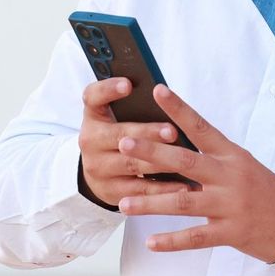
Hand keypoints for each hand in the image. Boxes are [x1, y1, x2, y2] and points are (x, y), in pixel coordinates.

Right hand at [77, 78, 186, 207]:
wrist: (101, 174)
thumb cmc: (120, 134)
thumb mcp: (118, 117)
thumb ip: (136, 105)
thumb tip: (163, 93)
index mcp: (94, 115)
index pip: (93, 97)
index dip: (108, 89)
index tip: (128, 84)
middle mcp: (90, 141)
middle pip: (119, 134)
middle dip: (147, 133)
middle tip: (172, 131)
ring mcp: (98, 168)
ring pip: (131, 163)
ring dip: (159, 161)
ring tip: (183, 158)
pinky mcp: (111, 191)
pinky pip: (139, 189)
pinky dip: (162, 188)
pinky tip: (183, 186)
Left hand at [115, 84, 274, 263]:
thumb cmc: (259, 187)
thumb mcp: (239, 163)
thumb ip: (209, 155)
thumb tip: (170, 142)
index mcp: (230, 155)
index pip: (201, 127)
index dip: (179, 108)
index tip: (158, 90)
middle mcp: (229, 176)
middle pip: (185, 161)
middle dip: (152, 153)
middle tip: (124, 143)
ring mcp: (229, 205)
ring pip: (184, 202)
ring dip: (151, 203)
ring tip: (123, 204)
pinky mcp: (230, 232)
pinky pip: (196, 237)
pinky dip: (172, 241)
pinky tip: (150, 242)